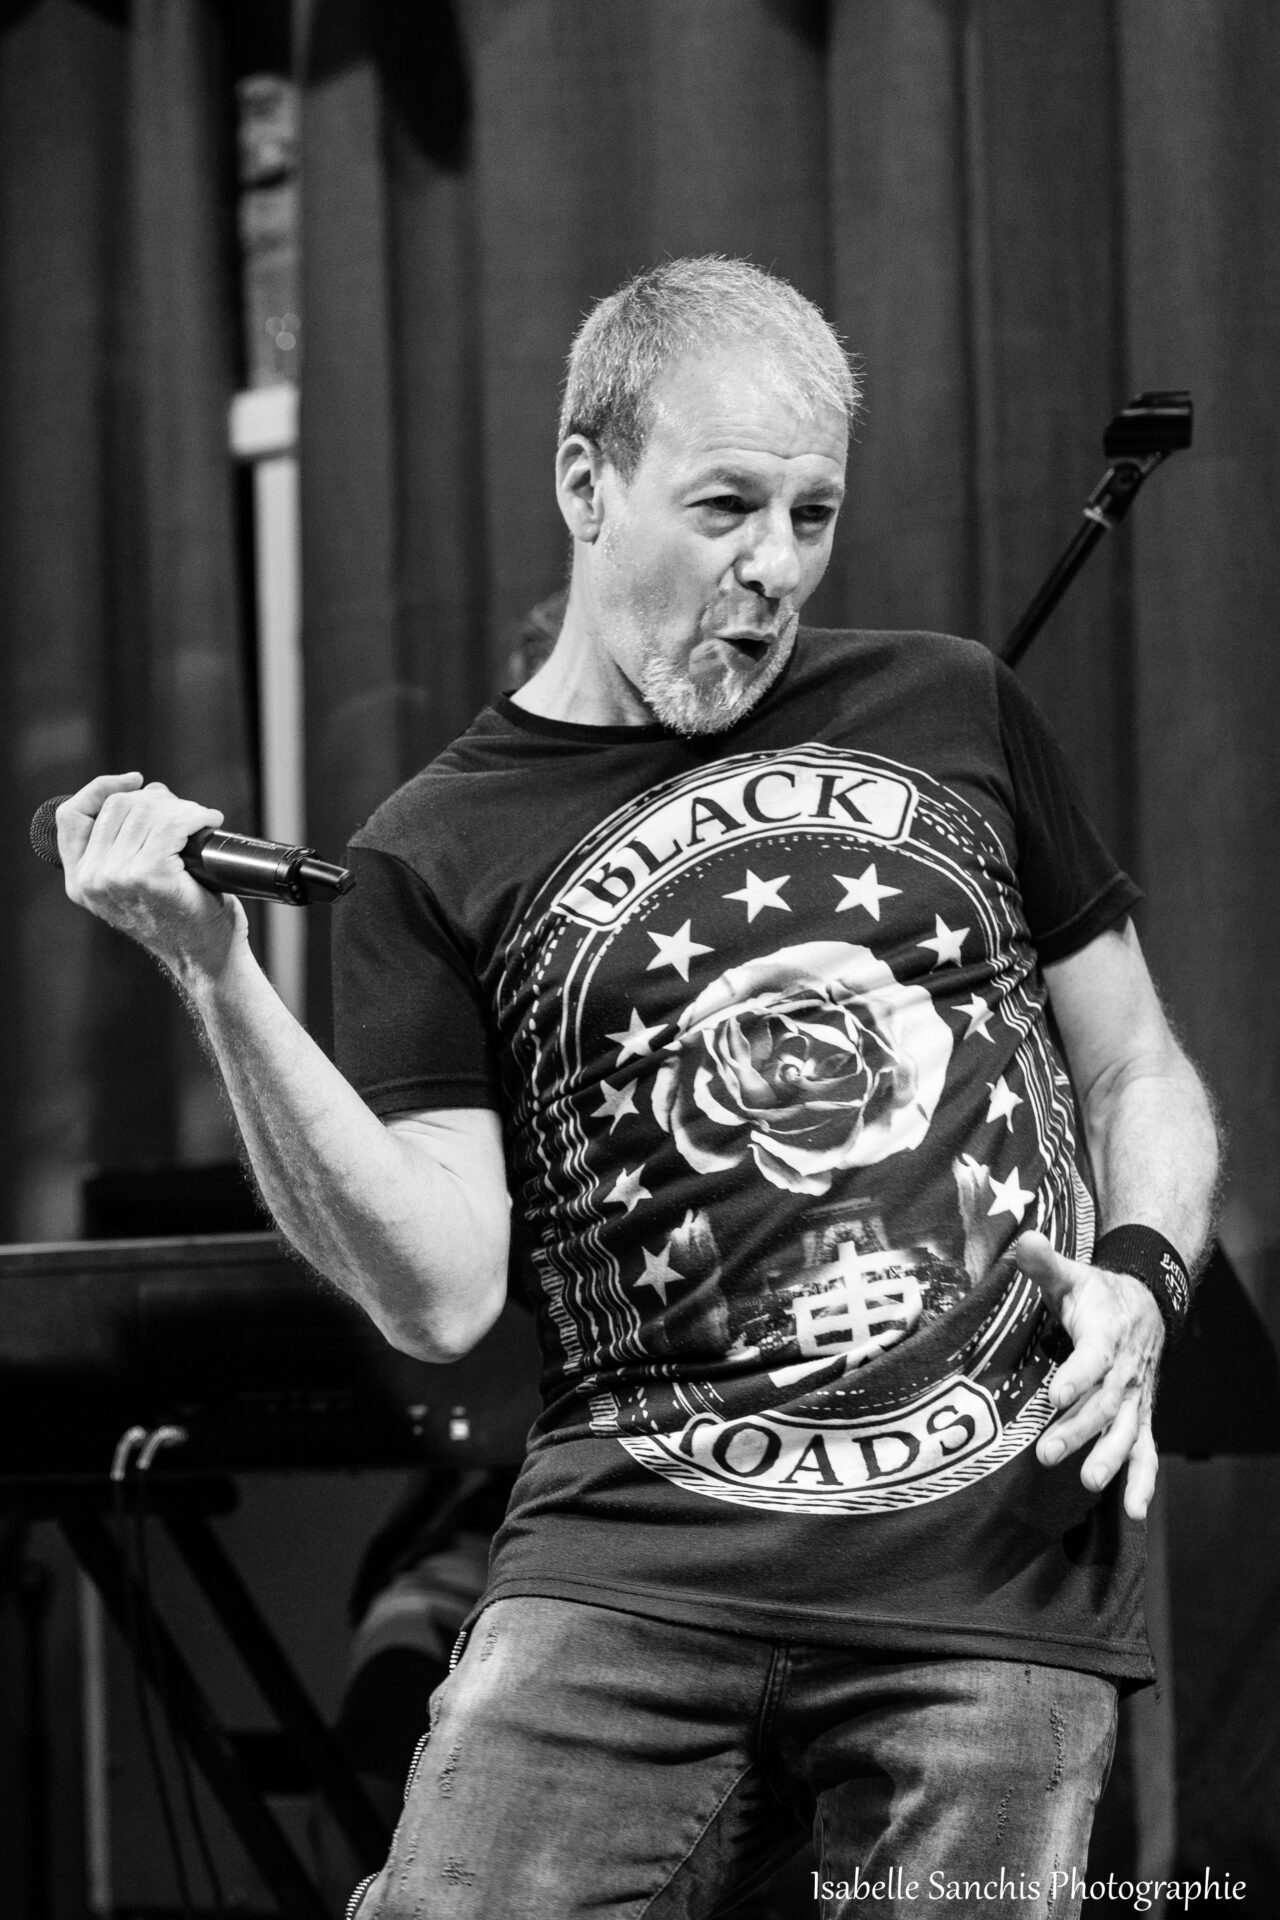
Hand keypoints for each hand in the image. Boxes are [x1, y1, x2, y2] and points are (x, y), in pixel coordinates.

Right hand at [58, 772, 246, 979]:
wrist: (205, 957)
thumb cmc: (180, 918)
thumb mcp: (134, 882)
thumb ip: (123, 844)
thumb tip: (146, 790)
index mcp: (80, 881)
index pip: (72, 816)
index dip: (100, 789)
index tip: (133, 782)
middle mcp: (93, 879)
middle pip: (119, 805)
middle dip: (157, 800)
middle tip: (184, 813)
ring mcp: (119, 876)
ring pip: (148, 811)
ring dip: (181, 808)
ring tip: (199, 819)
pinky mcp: (152, 874)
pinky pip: (174, 824)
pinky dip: (196, 816)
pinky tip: (208, 821)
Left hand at [1016, 1228, 1164, 1520]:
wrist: (1147, 1306)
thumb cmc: (1097, 1294)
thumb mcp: (1072, 1274)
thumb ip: (1044, 1263)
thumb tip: (1022, 1240)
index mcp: (1106, 1334)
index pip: (1092, 1356)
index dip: (1076, 1375)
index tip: (1055, 1394)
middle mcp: (1124, 1372)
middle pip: (1103, 1403)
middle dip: (1078, 1428)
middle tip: (1048, 1452)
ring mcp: (1135, 1399)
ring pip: (1125, 1432)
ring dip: (1108, 1457)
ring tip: (1089, 1482)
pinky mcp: (1139, 1418)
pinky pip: (1145, 1451)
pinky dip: (1142, 1480)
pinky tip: (1134, 1511)